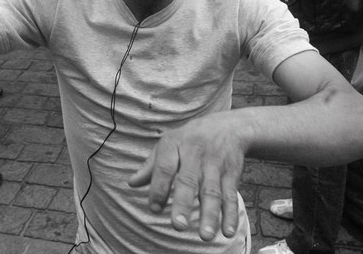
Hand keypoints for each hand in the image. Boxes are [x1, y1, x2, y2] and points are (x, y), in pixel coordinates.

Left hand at [128, 113, 246, 241]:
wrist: (228, 126)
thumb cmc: (190, 138)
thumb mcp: (169, 144)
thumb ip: (151, 166)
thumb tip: (131, 183)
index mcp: (175, 145)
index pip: (164, 167)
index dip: (159, 188)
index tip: (154, 209)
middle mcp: (195, 154)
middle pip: (189, 181)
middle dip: (183, 204)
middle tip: (178, 226)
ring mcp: (215, 164)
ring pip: (212, 191)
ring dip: (210, 215)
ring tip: (205, 236)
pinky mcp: (231, 173)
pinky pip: (230, 195)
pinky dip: (230, 214)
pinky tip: (227, 231)